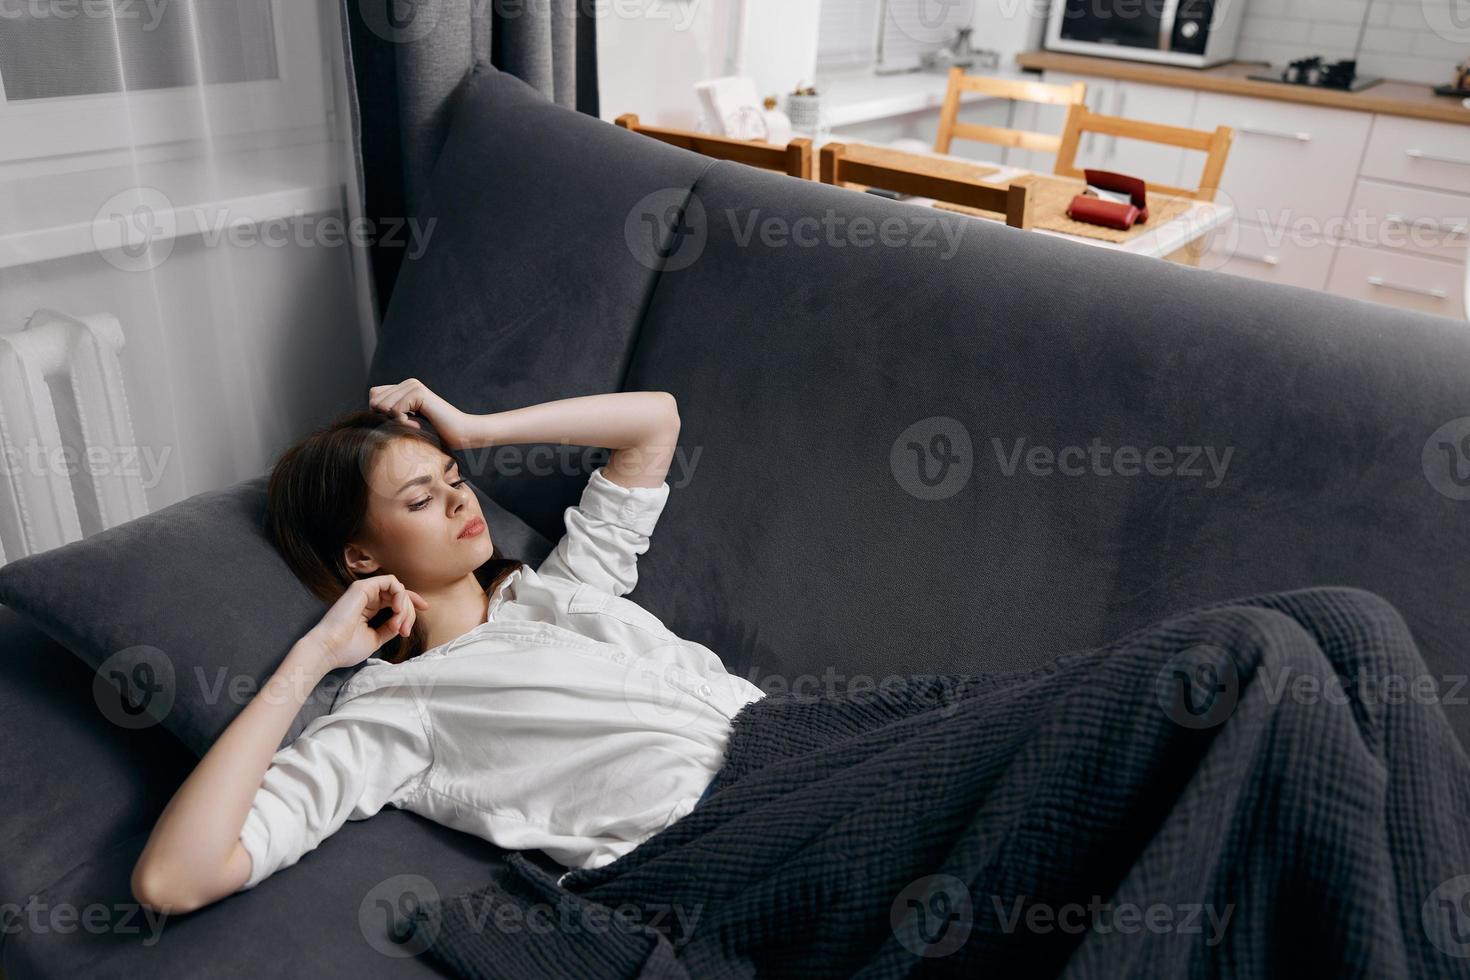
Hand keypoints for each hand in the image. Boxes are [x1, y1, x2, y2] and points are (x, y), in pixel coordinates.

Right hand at [303, 575, 428, 672]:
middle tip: (404, 631)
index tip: (426, 609)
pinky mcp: (362, 587)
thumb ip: (390, 628)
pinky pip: (391, 582)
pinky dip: (400, 595)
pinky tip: (397, 610)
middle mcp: (367, 597)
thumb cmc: (347, 648)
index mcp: (369, 608)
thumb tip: (403, 622)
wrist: (329, 649)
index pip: (396, 598)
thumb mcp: (376, 638)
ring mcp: (364, 591)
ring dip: (405, 607)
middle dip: (409, 612)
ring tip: (398, 625)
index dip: (412, 602)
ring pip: (398, 589)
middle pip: (400, 595)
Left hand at [369, 379, 471, 450]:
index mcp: (405, 388)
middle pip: (375, 399)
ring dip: (395, 421)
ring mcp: (413, 386)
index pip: (374, 395)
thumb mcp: (407, 423)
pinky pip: (394, 410)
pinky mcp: (418, 392)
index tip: (402, 423)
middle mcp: (408, 383)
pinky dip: (403, 422)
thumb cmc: (436, 434)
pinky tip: (419, 423)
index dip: (380, 412)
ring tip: (415, 424)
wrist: (461, 435)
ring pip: (383, 405)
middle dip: (386, 417)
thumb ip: (390, 414)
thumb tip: (371, 407)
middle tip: (410, 424)